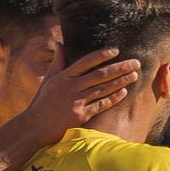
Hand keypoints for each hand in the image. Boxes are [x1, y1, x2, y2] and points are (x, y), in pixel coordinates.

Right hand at [15, 47, 140, 144]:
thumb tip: (59, 43)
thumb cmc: (41, 103)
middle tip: (136, 63)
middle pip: (101, 74)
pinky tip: (124, 92)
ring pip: (104, 88)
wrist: (33, 127)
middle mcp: (71, 87)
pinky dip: (113, 98)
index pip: (86, 61)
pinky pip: (101, 104)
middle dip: (120, 67)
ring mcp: (76, 101)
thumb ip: (57, 61)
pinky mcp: (80, 115)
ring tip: (135, 75)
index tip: (116, 51)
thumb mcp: (48, 80)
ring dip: (121, 81)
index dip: (102, 55)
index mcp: (63, 77)